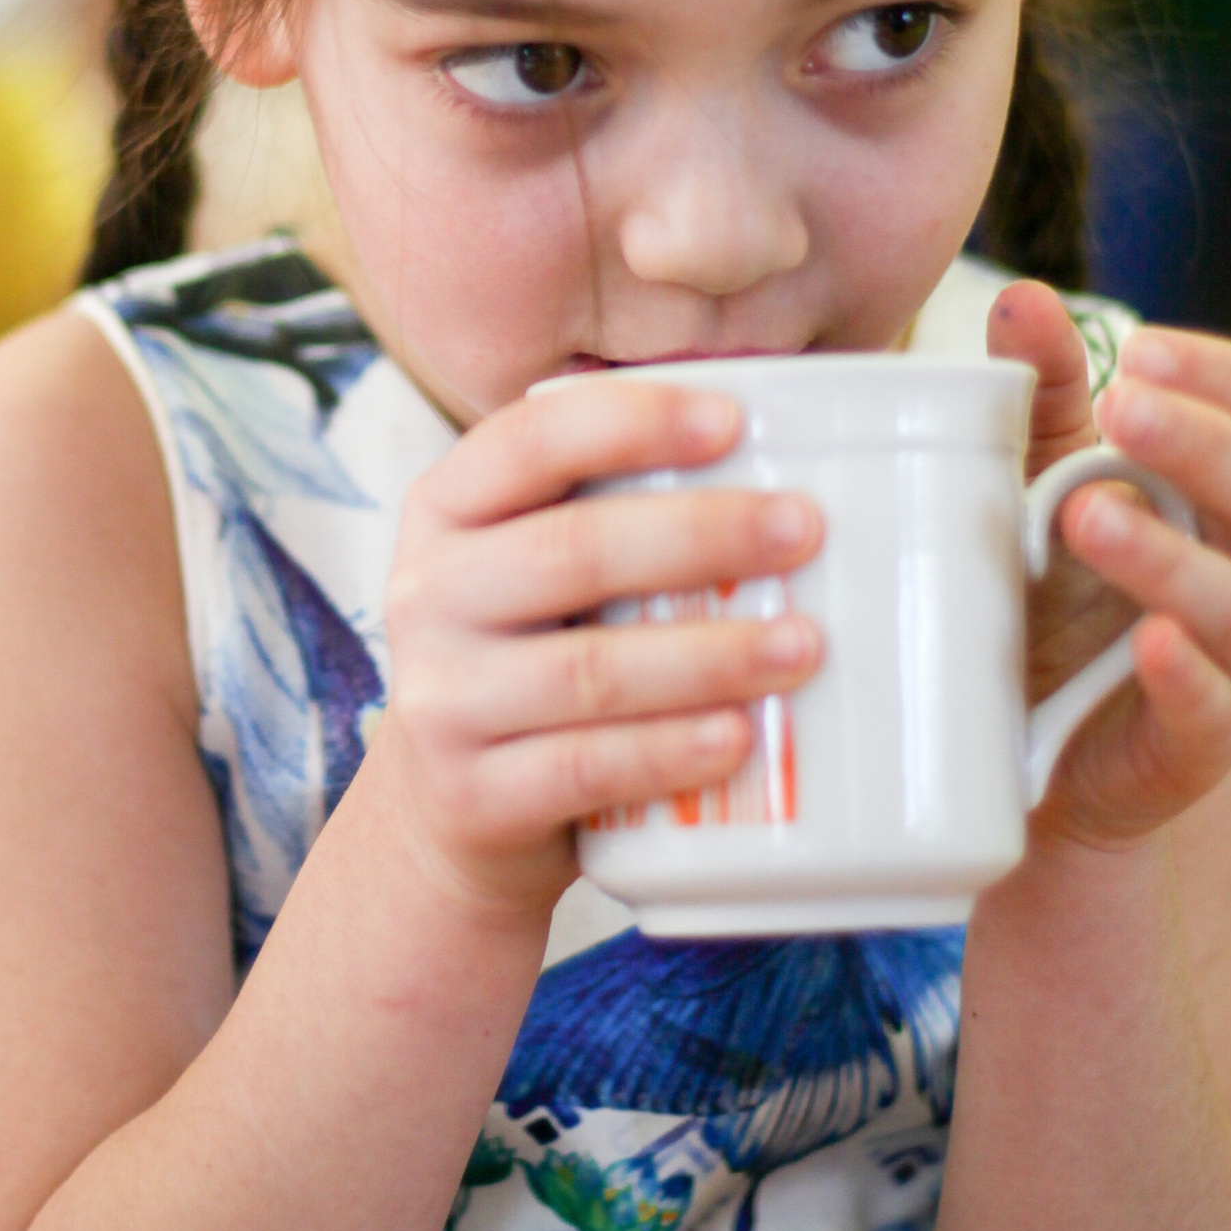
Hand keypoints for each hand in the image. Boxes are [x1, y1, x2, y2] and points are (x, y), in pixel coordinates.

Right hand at [367, 380, 827, 929]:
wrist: (455, 809)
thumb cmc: (538, 653)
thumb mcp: (542, 569)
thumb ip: (623, 510)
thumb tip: (795, 457)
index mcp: (446, 510)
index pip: (529, 441)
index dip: (631, 423)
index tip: (734, 421)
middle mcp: (426, 596)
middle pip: (571, 551)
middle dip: (701, 534)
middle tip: (804, 529)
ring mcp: (440, 701)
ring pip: (588, 670)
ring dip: (709, 655)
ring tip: (803, 645)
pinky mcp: (471, 796)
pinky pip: (583, 768)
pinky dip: (667, 751)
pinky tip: (738, 737)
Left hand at [988, 285, 1230, 853]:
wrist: (1023, 738)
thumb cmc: (1057, 585)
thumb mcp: (1042, 473)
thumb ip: (1040, 388)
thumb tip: (1022, 299)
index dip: (1225, 375)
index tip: (1139, 351)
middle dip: (1201, 443)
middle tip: (1117, 405)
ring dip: (1170, 555)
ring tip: (1086, 514)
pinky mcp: (1198, 742)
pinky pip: (1213, 708)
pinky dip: (1188, 673)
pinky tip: (1151, 643)